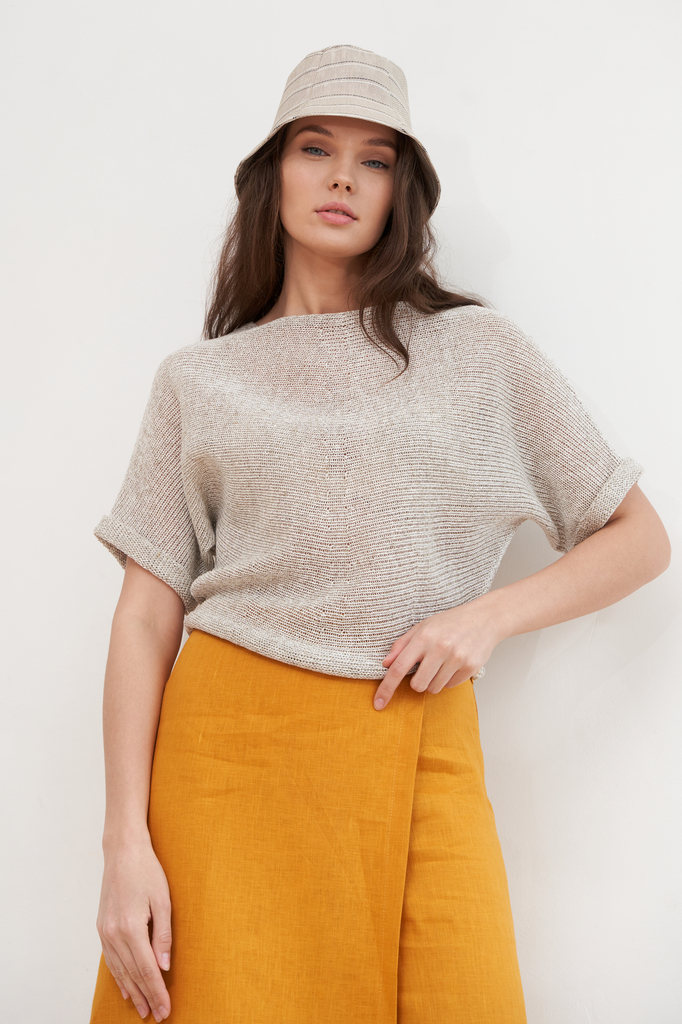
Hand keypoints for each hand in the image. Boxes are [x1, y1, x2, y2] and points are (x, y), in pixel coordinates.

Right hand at [97, 838, 171, 1020]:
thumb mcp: (163, 900)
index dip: (157, 991)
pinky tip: (126, 987)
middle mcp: (114, 934)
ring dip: (132, 991)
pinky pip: (110, 960)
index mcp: (131, 927)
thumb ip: (163, 935)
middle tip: (157, 1015)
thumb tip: (164, 966)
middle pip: (132, 974)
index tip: (165, 1009)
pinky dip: (119, 976)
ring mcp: (105, 932)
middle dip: (146, 996)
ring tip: (142, 1008)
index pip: (146, 969)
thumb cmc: (146, 871)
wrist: (122, 851)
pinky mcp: (102, 928)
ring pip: (119, 970)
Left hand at [374, 598, 499, 709]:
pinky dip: (449, 679)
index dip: (386, 688)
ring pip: (434, 688)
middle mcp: (440, 648)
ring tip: (443, 662)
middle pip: (417, 685)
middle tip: (426, 667)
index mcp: (424, 637)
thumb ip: (402, 645)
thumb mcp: (423, 627)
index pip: (399, 668)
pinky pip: (450, 686)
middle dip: (418, 682)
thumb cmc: (450, 623)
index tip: (378, 703)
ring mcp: (457, 658)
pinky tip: (455, 663)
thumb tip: (385, 664)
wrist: (484, 619)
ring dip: (434, 680)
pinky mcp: (471, 667)